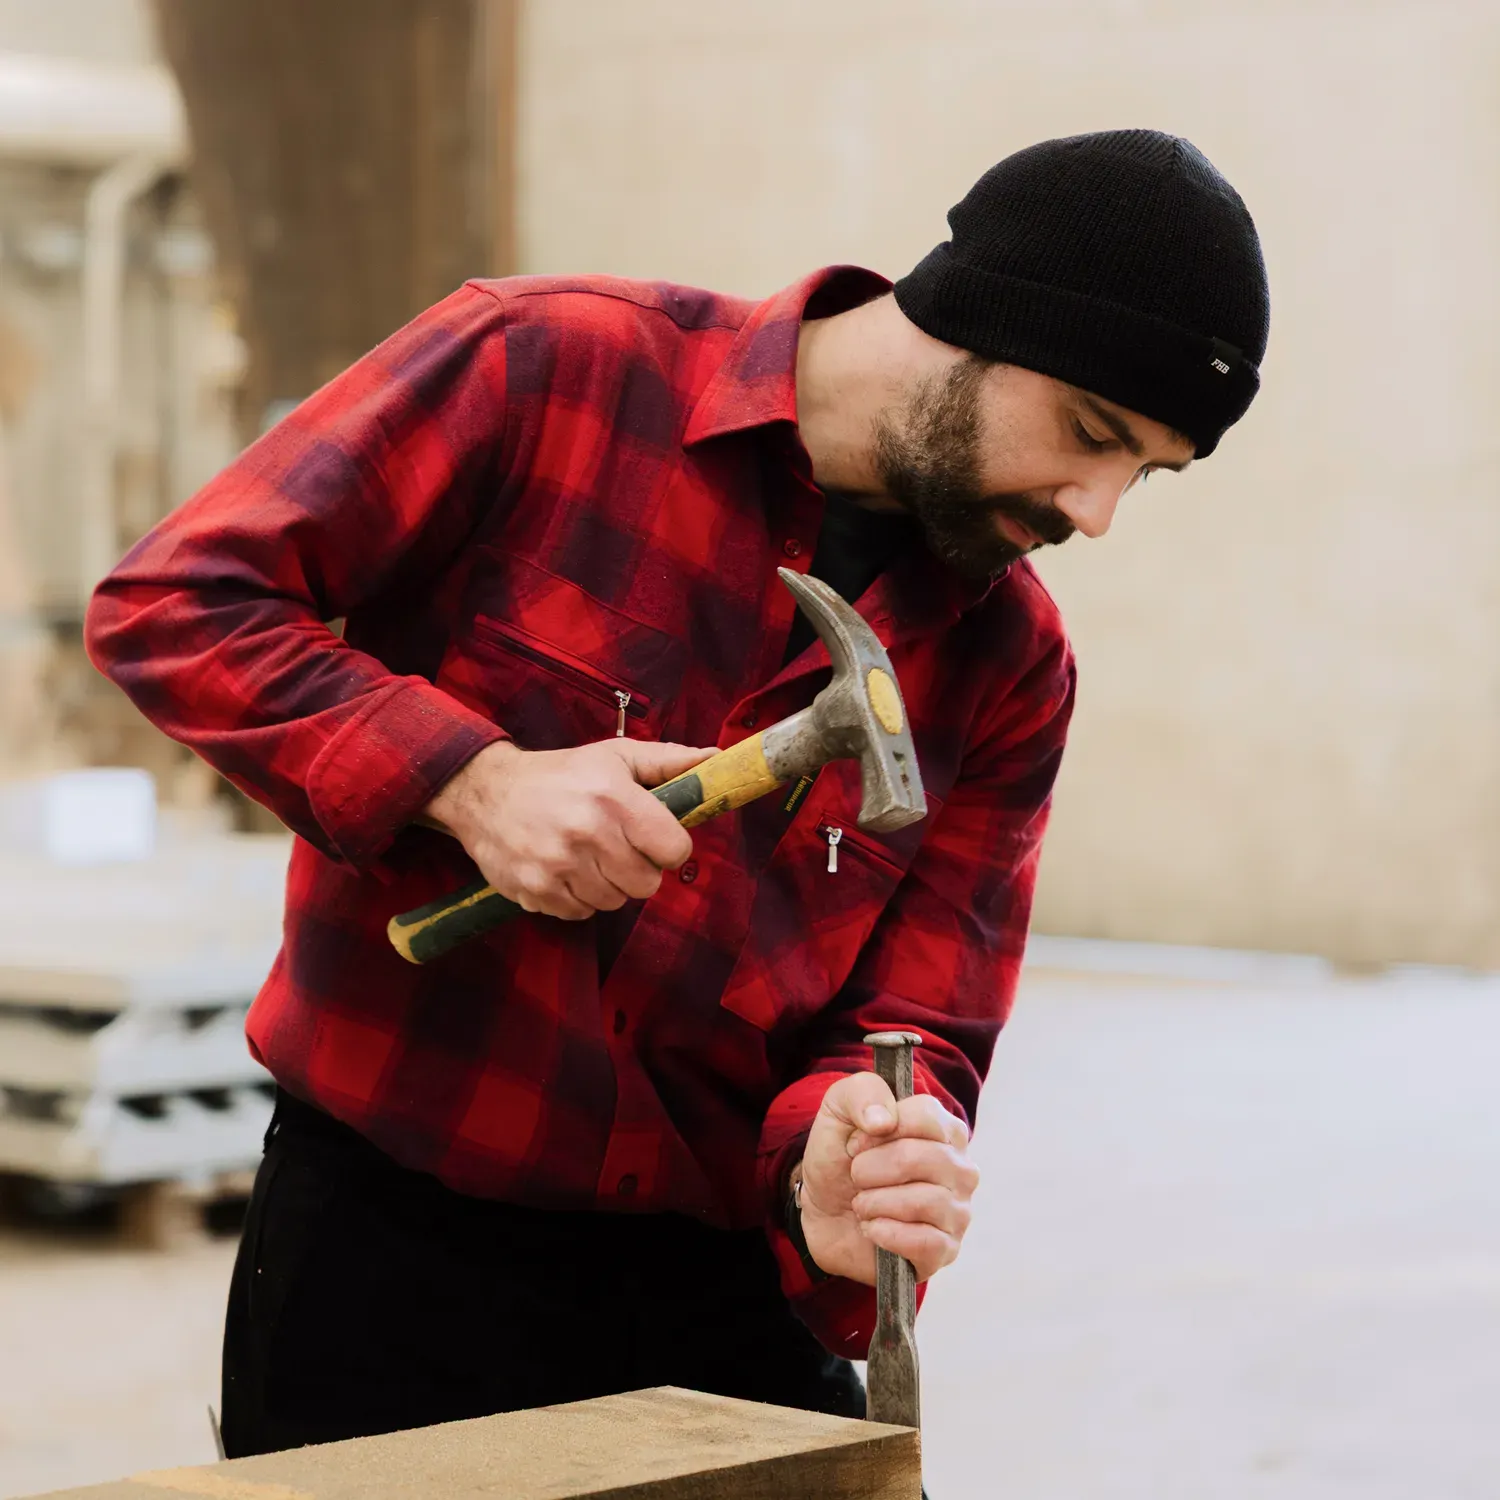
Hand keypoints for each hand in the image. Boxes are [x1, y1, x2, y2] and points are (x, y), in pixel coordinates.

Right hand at [423, 737, 715, 919]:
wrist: (486, 792)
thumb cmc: (560, 774)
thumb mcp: (614, 757)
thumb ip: (668, 761)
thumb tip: (715, 759)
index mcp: (614, 797)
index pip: (674, 850)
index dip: (668, 847)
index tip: (653, 838)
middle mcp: (587, 832)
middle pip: (647, 884)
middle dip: (639, 869)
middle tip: (618, 849)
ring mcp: (559, 865)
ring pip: (615, 902)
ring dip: (609, 885)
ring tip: (589, 857)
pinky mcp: (536, 891)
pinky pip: (581, 913)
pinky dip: (579, 898)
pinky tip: (566, 871)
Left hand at [796, 1071, 977, 1285]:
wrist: (821, 1212)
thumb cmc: (840, 1157)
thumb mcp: (839, 1110)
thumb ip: (863, 1093)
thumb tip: (884, 1121)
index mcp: (943, 1128)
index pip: (928, 1116)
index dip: (880, 1131)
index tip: (855, 1144)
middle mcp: (959, 1167)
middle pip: (923, 1159)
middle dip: (871, 1169)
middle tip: (856, 1177)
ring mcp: (957, 1211)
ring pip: (924, 1202)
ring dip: (875, 1203)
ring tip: (862, 1204)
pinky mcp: (945, 1250)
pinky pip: (926, 1243)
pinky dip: (886, 1235)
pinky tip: (873, 1229)